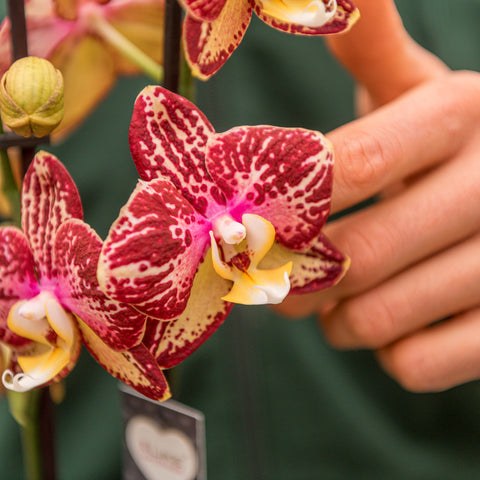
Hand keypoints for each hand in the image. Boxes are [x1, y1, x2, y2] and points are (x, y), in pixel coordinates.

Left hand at [277, 0, 479, 391]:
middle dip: (295, 279)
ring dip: (335, 320)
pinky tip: (388, 326)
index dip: (283, 199)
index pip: (351, 162)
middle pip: (356, 255)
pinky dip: (385, 353)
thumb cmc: (438, 148)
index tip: (240, 218)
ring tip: (332, 299)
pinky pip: (414, 365)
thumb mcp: (412, 89)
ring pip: (378, 320)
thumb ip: (370, 46)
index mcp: (461, 115)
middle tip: (272, 276)